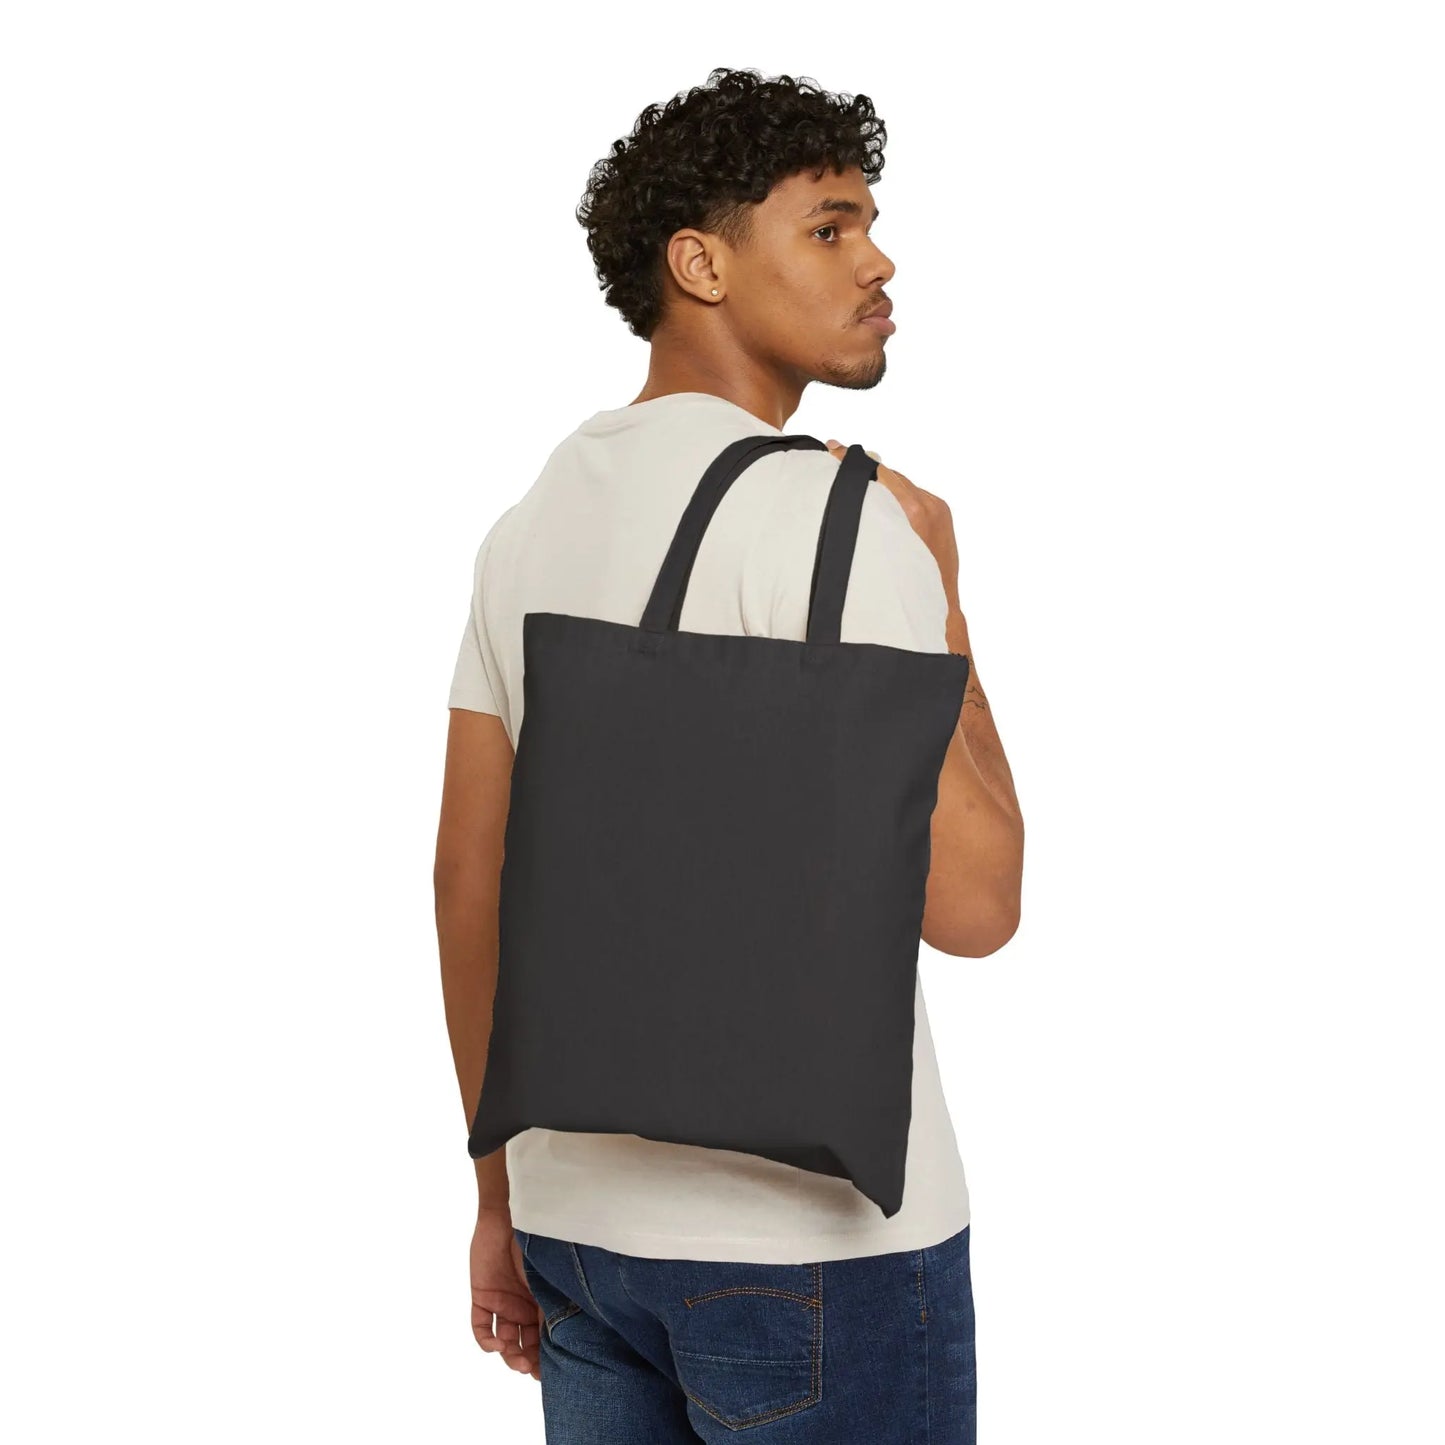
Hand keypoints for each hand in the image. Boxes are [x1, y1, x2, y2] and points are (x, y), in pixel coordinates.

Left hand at [470, 1206, 541, 1381]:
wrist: (511, 1217)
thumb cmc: (537, 1243)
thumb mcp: (550, 1278)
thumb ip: (557, 1302)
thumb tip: (573, 1333)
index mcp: (541, 1302)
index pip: (543, 1337)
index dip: (544, 1356)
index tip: (547, 1372)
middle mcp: (522, 1306)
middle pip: (523, 1343)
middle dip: (526, 1360)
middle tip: (530, 1370)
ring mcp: (501, 1303)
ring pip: (503, 1340)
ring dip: (508, 1354)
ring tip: (515, 1359)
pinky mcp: (482, 1297)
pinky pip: (480, 1327)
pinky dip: (486, 1341)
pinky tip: (496, 1345)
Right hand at [824, 439, 961, 613]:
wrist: (941, 607)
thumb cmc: (903, 588)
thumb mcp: (876, 550)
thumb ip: (867, 515)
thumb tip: (854, 488)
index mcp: (910, 511)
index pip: (876, 471)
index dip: (851, 459)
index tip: (833, 448)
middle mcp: (926, 504)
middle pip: (888, 473)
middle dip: (863, 467)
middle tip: (836, 454)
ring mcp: (936, 507)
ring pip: (901, 482)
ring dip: (882, 481)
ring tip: (858, 477)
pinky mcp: (943, 511)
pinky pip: (915, 493)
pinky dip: (899, 493)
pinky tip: (884, 500)